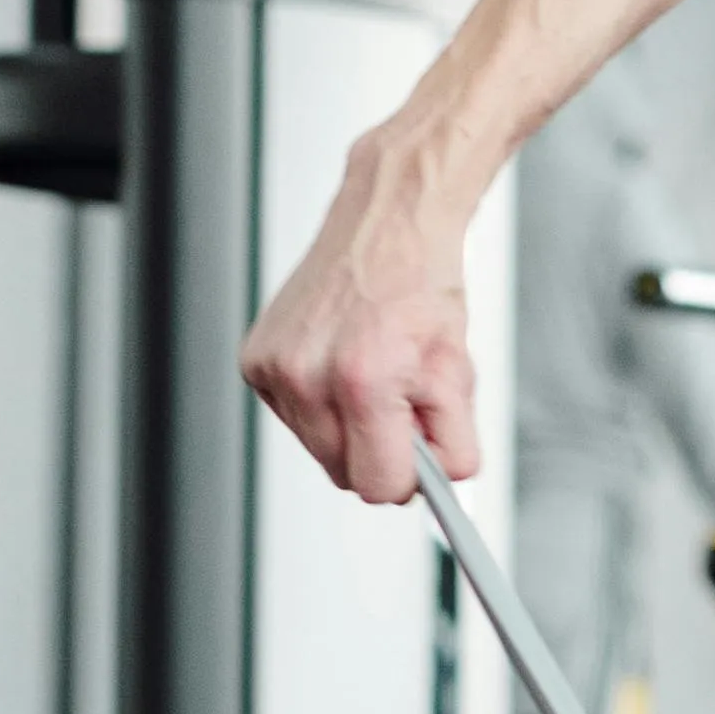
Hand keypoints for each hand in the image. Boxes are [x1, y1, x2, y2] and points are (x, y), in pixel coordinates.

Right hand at [239, 129, 480, 504]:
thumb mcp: (458, 372)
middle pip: (343, 474)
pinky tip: (340, 364)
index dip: (406, 479)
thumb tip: (442, 486)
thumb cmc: (419, 288)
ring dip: (348, 429)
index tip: (418, 460)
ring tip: (371, 375)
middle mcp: (308, 375)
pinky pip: (293, 417)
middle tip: (401, 405)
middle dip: (378, 451)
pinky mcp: (255, 361)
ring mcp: (275, 368)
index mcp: (361, 380)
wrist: (386, 227)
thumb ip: (455, 443)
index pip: (377, 485)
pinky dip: (320, 404)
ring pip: (317, 449)